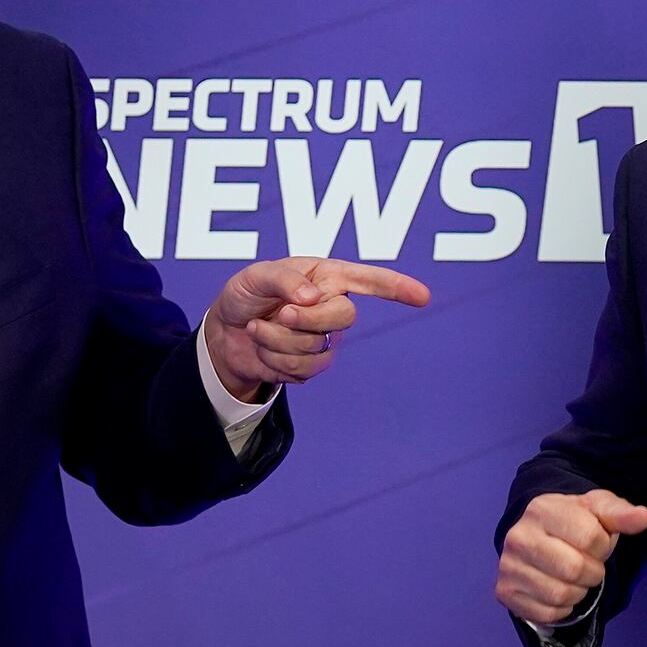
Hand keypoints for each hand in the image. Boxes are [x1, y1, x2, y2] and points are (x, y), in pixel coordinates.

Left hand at [203, 257, 431, 399]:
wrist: (223, 335)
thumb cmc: (243, 296)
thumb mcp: (254, 277)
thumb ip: (283, 279)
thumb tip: (313, 297)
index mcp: (325, 276)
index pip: (368, 280)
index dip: (396, 287)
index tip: (423, 297)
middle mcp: (330, 305)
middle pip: (343, 317)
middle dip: (306, 319)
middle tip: (278, 313)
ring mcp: (324, 337)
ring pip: (317, 347)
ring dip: (277, 340)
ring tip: (257, 329)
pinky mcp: (311, 364)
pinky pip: (303, 370)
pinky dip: (274, 361)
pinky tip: (264, 349)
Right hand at [495, 490, 646, 625]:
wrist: (539, 536)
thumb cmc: (574, 522)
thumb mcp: (598, 510)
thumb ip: (621, 514)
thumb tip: (643, 517)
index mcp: (542, 509)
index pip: (590, 537)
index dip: (602, 545)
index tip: (595, 542)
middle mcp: (518, 536)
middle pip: (575, 569)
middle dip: (592, 572)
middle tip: (587, 563)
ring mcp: (508, 566)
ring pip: (562, 595)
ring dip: (578, 591)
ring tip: (572, 576)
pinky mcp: (506, 592)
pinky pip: (548, 613)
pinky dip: (562, 608)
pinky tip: (557, 589)